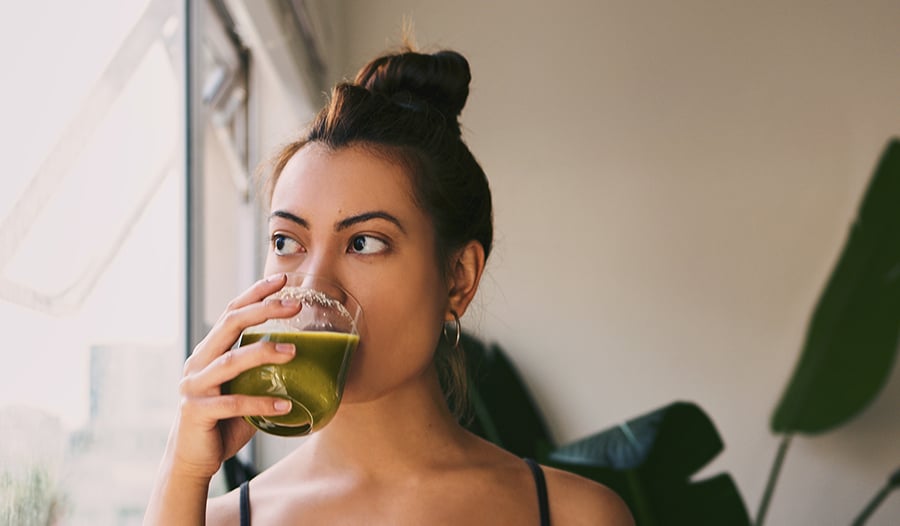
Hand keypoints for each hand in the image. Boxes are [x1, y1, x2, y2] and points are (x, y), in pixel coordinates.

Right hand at [163, 274, 300, 480]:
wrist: (193, 459)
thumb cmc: (223, 422)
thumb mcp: (244, 390)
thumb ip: (262, 373)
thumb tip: (303, 358)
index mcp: (209, 352)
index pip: (232, 313)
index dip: (255, 294)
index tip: (281, 280)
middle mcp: (199, 363)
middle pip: (230, 325)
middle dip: (263, 310)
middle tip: (295, 304)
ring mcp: (195, 386)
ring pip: (232, 360)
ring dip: (265, 353)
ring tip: (294, 352)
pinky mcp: (197, 411)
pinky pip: (234, 403)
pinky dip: (262, 403)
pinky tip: (285, 405)